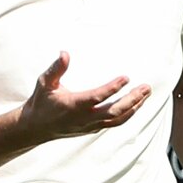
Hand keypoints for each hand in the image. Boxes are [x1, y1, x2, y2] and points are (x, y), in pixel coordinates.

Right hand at [18, 52, 150, 141]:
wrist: (35, 127)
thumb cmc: (41, 102)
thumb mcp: (44, 83)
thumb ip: (56, 69)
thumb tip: (65, 53)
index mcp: (73, 106)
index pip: (97, 97)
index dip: (112, 88)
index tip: (126, 77)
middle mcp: (84, 118)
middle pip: (114, 111)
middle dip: (132, 99)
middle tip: (146, 87)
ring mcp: (90, 125)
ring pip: (118, 119)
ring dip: (134, 107)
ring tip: (145, 94)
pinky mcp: (93, 129)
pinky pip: (114, 123)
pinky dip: (127, 114)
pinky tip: (136, 104)